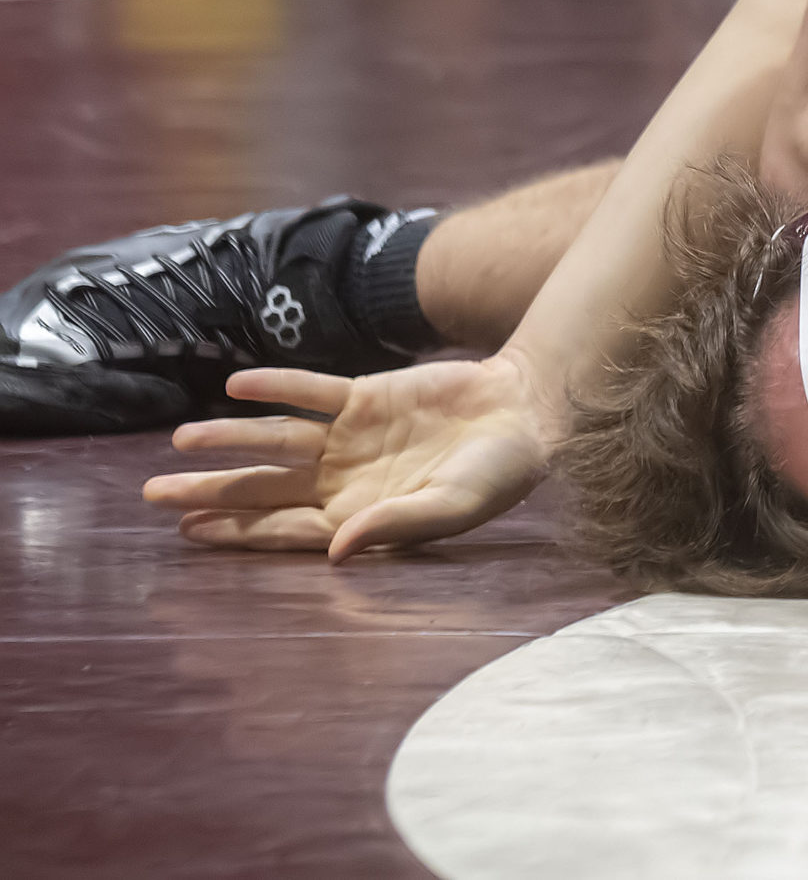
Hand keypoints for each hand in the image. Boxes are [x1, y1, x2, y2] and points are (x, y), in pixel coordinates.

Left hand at [142, 355, 549, 559]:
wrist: (527, 414)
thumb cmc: (498, 473)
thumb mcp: (452, 507)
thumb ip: (394, 526)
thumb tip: (333, 552)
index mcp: (359, 517)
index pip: (284, 528)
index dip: (236, 531)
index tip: (188, 532)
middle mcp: (344, 480)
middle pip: (264, 488)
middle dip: (210, 492)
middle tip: (151, 495)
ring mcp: (350, 438)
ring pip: (276, 440)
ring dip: (229, 439)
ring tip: (180, 440)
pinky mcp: (365, 397)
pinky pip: (311, 392)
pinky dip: (276, 386)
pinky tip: (236, 385)